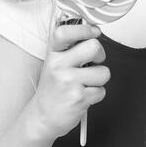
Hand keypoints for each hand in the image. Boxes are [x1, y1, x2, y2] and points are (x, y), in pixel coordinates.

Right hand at [33, 22, 108, 140]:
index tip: (94, 32)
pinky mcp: (78, 98)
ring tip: (85, 84)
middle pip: (94, 47)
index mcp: (53, 54)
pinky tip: (83, 96)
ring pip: (104, 72)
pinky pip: (101, 91)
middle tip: (93, 63)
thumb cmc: (53, 89)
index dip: (84, 29)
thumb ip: (71, 47)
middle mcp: (59, 66)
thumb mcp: (55, 63)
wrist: (42, 117)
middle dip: (101, 55)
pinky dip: (96, 95)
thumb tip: (93, 31)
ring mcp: (68, 82)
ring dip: (99, 80)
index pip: (65, 32)